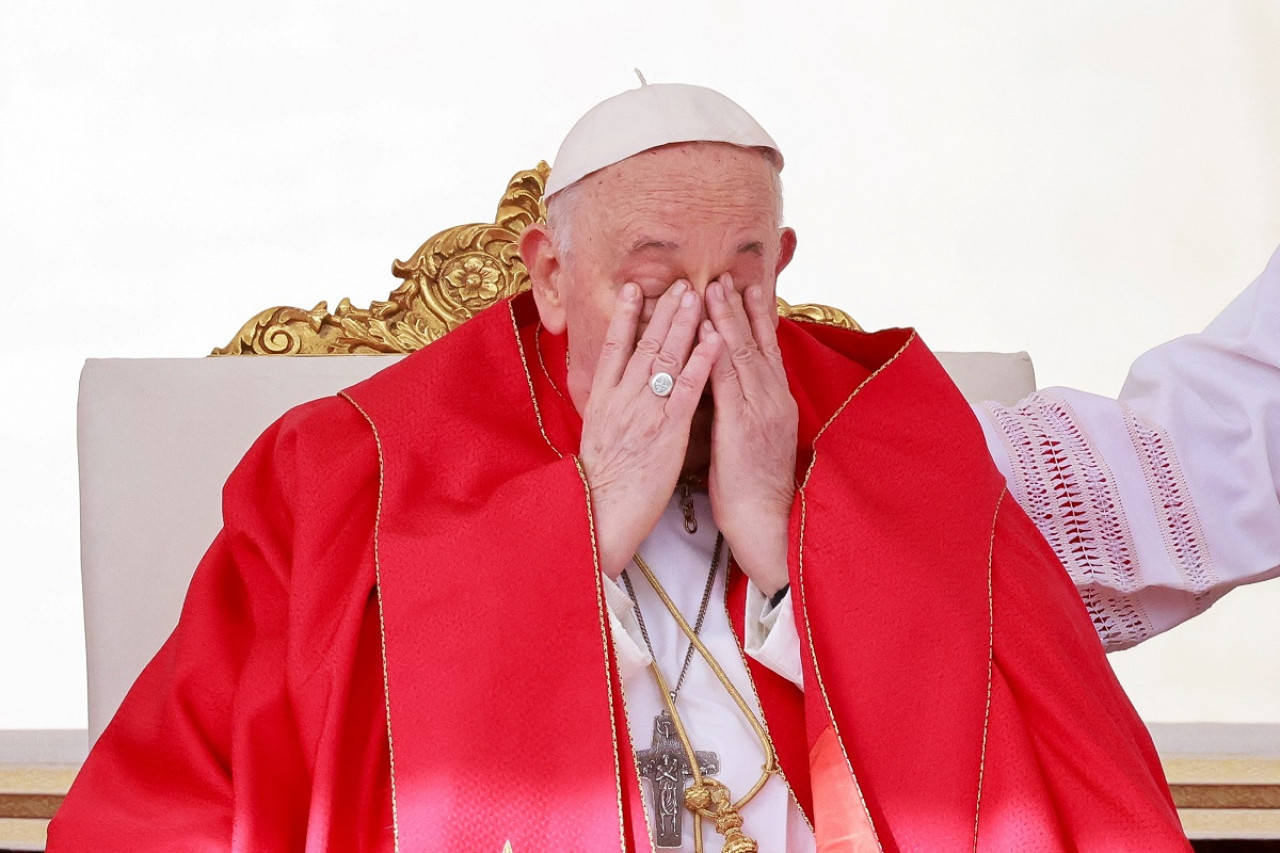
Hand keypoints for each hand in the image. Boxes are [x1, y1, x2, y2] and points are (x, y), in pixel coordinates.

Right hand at [579, 280, 723, 578]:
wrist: (601, 515)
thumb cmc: (601, 486)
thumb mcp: (596, 439)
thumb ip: (607, 411)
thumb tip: (614, 393)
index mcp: (601, 401)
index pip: (613, 348)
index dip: (624, 316)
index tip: (633, 288)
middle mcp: (622, 399)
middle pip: (644, 344)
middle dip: (663, 311)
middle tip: (681, 282)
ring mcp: (644, 412)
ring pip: (666, 358)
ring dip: (684, 323)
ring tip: (699, 295)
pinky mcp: (667, 430)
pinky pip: (687, 388)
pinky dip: (700, 361)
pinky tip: (713, 339)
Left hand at [705, 277, 796, 595]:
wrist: (768, 522)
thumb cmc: (755, 489)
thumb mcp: (755, 440)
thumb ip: (746, 411)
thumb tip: (730, 394)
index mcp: (775, 403)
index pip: (765, 351)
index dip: (753, 318)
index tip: (745, 288)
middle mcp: (771, 400)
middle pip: (755, 343)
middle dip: (738, 307)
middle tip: (724, 275)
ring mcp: (759, 410)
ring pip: (742, 354)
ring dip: (726, 318)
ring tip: (712, 287)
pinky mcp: (742, 425)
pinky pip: (727, 381)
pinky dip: (716, 352)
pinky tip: (706, 330)